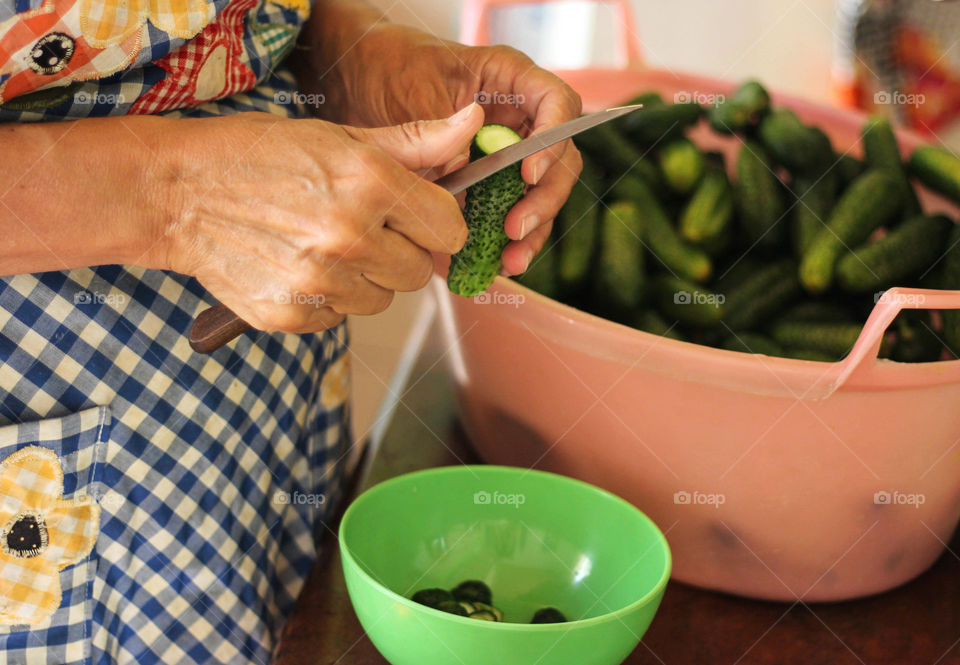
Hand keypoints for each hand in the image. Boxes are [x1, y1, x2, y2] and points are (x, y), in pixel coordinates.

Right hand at [158, 106, 484, 332]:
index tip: (418, 220)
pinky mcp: (293, 315)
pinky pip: (340, 318)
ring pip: (382, 300)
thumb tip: (471, 125)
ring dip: (363, 279)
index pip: (449, 227)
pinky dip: (327, 300)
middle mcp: (349, 235)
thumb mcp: (338, 137)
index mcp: (369, 181)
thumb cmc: (259, 157)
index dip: (436, 224)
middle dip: (399, 253)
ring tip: (322, 246)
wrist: (178, 193)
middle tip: (360, 230)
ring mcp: (319, 281)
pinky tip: (297, 267)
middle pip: (419, 272)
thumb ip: (413, 142)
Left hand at [295, 19, 582, 274]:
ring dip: (531, 232)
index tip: (528, 173)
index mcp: (511, 80)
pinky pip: (507, 216)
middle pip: (559, 160)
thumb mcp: (415, 93)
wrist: (358, 82)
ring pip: (539, 196)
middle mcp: (518, 118)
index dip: (552, 140)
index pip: (558, 105)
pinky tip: (492, 265)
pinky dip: (503, 243)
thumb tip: (471, 155)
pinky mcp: (488, 185)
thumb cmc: (390, 69)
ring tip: (509, 261)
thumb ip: (444, 129)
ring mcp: (506, 154)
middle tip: (515, 228)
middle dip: (543, 200)